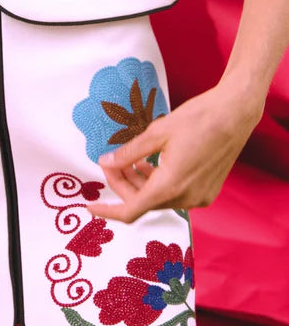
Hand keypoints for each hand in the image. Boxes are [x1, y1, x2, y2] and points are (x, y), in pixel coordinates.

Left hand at [87, 81, 263, 223]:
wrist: (235, 113)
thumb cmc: (197, 119)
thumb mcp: (155, 133)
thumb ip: (128, 153)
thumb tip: (106, 163)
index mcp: (169, 186)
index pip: (130, 211)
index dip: (107, 211)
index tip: (90, 206)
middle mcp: (185, 198)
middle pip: (143, 202)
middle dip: (123, 185)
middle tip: (111, 163)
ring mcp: (199, 197)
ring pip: (159, 199)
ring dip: (141, 184)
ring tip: (131, 162)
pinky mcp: (207, 191)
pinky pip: (176, 195)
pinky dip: (160, 184)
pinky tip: (152, 165)